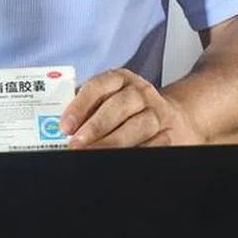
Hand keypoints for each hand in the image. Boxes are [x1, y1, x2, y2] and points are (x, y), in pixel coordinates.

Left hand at [60, 69, 204, 148]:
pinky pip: (154, 144)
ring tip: (93, 153)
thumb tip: (64, 127)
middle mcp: (140, 92)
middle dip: (95, 127)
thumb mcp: (110, 98)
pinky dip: (137, 151)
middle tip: (76, 144)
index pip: (98, 87)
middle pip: (118, 107)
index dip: (80, 106)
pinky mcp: (170, 133)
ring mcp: (158, 112)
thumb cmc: (128, 108)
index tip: (65, 127)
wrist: (172, 117)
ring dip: (113, 142)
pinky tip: (120, 159)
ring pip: (137, 126)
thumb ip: (89, 107)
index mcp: (120, 79)